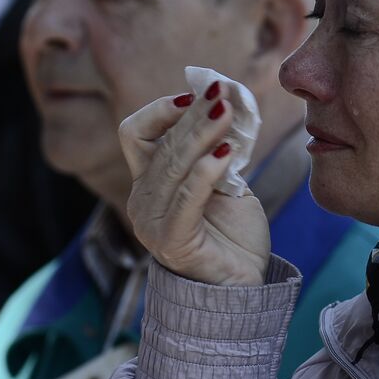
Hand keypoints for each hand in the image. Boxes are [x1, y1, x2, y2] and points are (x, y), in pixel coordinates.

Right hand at [119, 88, 269, 284]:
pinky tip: (226, 153)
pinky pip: (186, 198)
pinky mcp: (171, 242)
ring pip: (172, 166)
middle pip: (160, 145)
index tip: (196, 96)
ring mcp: (152, 223)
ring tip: (227, 114)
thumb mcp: (226, 178)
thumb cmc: (233, 232)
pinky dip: (205, 172)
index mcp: (149, 182)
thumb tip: (228, 99)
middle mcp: (143, 200)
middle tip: (221, 94)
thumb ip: (219, 146)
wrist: (244, 284)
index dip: (161, 110)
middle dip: (193, 116)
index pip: (135, 133)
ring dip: (201, 135)